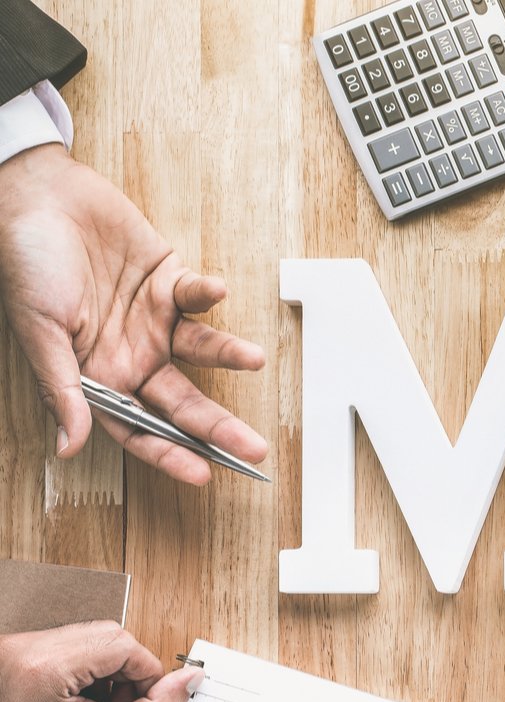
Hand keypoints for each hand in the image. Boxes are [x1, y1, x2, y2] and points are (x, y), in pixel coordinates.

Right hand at [0, 143, 266, 484]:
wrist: (35, 199)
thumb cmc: (26, 265)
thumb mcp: (40, 332)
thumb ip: (63, 387)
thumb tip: (70, 446)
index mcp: (99, 375)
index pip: (140, 428)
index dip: (169, 453)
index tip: (202, 475)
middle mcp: (131, 354)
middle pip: (182, 401)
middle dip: (217, 426)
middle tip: (253, 449)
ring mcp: (153, 319)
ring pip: (201, 350)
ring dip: (228, 354)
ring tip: (253, 359)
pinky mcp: (168, 280)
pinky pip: (196, 296)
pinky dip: (208, 295)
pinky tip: (215, 291)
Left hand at [0, 622, 202, 701]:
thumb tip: (188, 681)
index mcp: (44, 666)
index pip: (122, 644)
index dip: (146, 673)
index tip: (147, 701)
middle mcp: (25, 648)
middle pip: (108, 635)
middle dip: (128, 670)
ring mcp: (18, 649)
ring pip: (91, 637)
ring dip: (108, 670)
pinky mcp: (18, 654)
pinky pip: (70, 645)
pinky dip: (87, 670)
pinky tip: (81, 699)